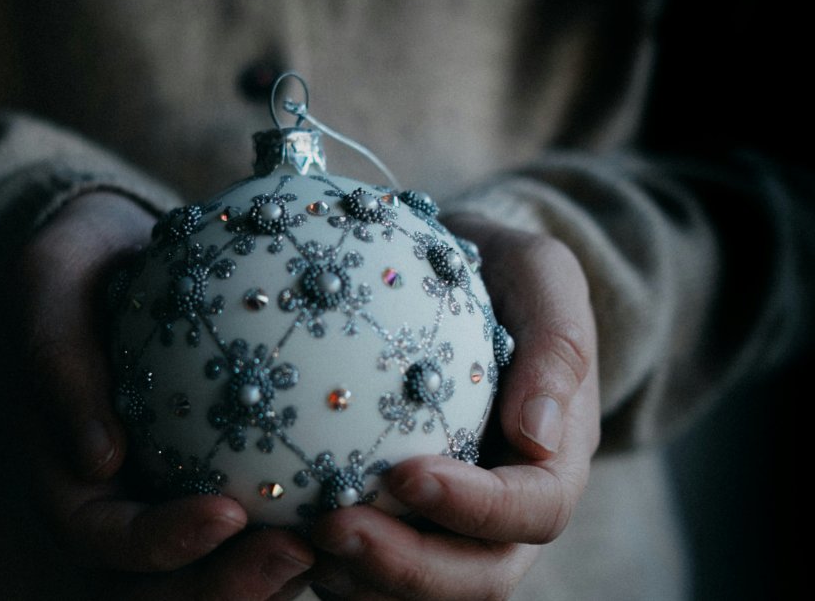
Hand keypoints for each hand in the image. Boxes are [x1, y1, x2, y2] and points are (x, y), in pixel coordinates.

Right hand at [9, 191, 314, 599]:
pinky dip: (299, 519)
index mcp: (68, 480)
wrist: (111, 259)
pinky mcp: (215, 471)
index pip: (106, 538)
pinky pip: (257, 514)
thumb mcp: (46, 287)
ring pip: (216, 567)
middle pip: (165, 585)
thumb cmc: (72, 269)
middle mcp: (120, 504)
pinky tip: (354, 495)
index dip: (163, 544)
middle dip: (229, 587)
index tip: (229, 513)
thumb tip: (101, 461)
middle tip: (299, 552)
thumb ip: (59, 364)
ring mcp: (168, 495)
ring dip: (273, 574)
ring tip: (338, 543)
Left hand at [307, 216, 599, 599]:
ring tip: (300, 541)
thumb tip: (539, 436)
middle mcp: (512, 505)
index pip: (534, 508)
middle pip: (479, 575)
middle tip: (331, 529)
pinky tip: (283, 527)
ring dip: (366, 579)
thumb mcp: (543, 274)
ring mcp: (461, 516)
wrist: (473, 275)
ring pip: (427, 585)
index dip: (476, 509)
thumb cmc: (509, 271)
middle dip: (409, 569)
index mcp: (558, 457)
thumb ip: (558, 345)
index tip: (404, 474)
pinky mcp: (411, 511)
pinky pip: (380, 555)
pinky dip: (339, 558)